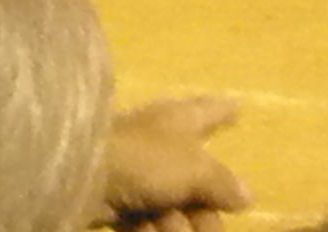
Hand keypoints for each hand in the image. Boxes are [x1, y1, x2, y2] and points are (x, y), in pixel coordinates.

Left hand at [92, 95, 251, 231]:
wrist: (80, 176)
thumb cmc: (144, 158)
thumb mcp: (194, 168)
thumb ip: (221, 182)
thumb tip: (247, 195)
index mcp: (181, 119)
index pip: (209, 110)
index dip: (224, 110)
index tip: (238, 107)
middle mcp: (162, 141)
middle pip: (198, 181)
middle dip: (203, 211)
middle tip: (206, 227)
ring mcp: (139, 172)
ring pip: (174, 207)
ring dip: (176, 224)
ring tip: (165, 225)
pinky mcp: (118, 200)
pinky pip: (147, 220)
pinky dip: (149, 229)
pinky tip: (145, 229)